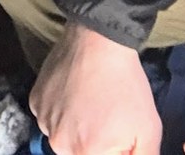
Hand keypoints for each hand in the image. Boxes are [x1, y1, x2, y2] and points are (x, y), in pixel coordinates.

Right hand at [29, 24, 161, 154]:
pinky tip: (75, 93)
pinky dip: (61, 111)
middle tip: (107, 117)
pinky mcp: (35, 101)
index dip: (114, 148)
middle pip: (80, 153)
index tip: (118, 132)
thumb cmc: (125, 84)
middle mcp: (59, 143)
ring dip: (76, 128)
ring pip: (63, 137)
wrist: (99, 41)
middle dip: (96, 143)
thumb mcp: (148, 130)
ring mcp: (43, 120)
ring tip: (92, 102)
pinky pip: (50, 117)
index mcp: (86, 153)